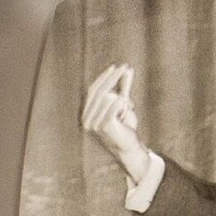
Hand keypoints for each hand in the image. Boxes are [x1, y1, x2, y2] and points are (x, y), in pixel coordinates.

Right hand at [81, 63, 150, 182]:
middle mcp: (86, 118)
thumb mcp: (124, 103)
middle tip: (125, 68)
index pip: (93, 90)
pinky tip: (126, 110)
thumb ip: (123, 87)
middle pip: (99, 91)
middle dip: (113, 78)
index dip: (103, 78)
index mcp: (86, 113)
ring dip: (122, 99)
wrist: (129, 147)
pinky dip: (123, 104)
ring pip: (108, 97)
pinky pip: (115, 105)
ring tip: (128, 108)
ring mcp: (93, 123)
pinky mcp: (104, 126)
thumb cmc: (125, 127)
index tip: (115, 67)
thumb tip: (127, 69)